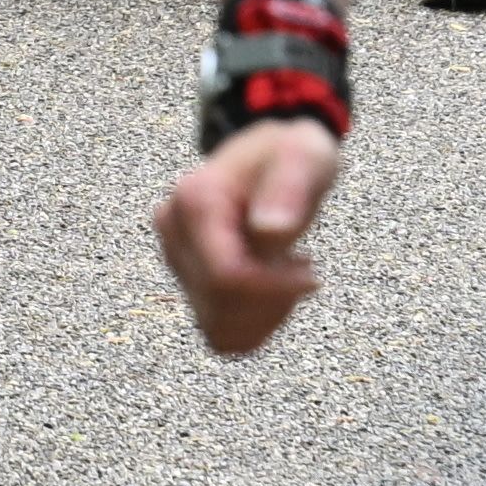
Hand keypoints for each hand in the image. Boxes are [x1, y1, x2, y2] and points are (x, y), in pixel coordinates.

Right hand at [154, 120, 345, 357]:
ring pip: (217, 328)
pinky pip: (217, 331)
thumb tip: (270, 231)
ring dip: (263, 317)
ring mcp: (175, 255)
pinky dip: (252, 325)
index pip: (226, 277)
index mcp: (196, 200)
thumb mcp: (305, 157)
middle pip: (220, 306)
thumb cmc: (291, 154)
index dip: (275, 289)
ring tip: (284, 276)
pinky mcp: (185, 277)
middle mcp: (174, 228)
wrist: (270, 154)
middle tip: (301, 269)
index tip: (311, 273)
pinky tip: (272, 292)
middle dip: (272, 302)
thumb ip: (289, 189)